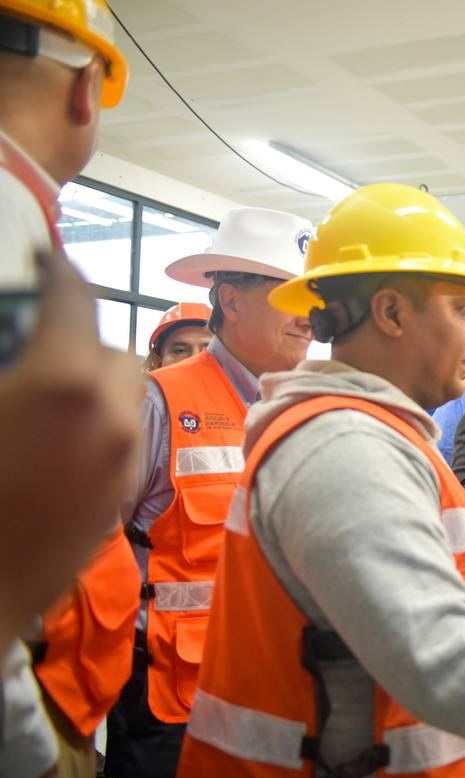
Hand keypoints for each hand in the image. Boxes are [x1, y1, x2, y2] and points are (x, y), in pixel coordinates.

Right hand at [0, 251, 141, 644]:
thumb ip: (7, 357)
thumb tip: (18, 344)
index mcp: (66, 384)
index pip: (77, 299)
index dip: (58, 271)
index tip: (44, 259)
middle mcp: (112, 419)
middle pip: (110, 350)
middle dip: (76, 337)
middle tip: (34, 338)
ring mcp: (122, 463)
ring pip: (124, 396)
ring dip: (92, 381)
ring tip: (43, 388)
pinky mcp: (118, 501)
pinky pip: (122, 438)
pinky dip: (98, 422)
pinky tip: (52, 437)